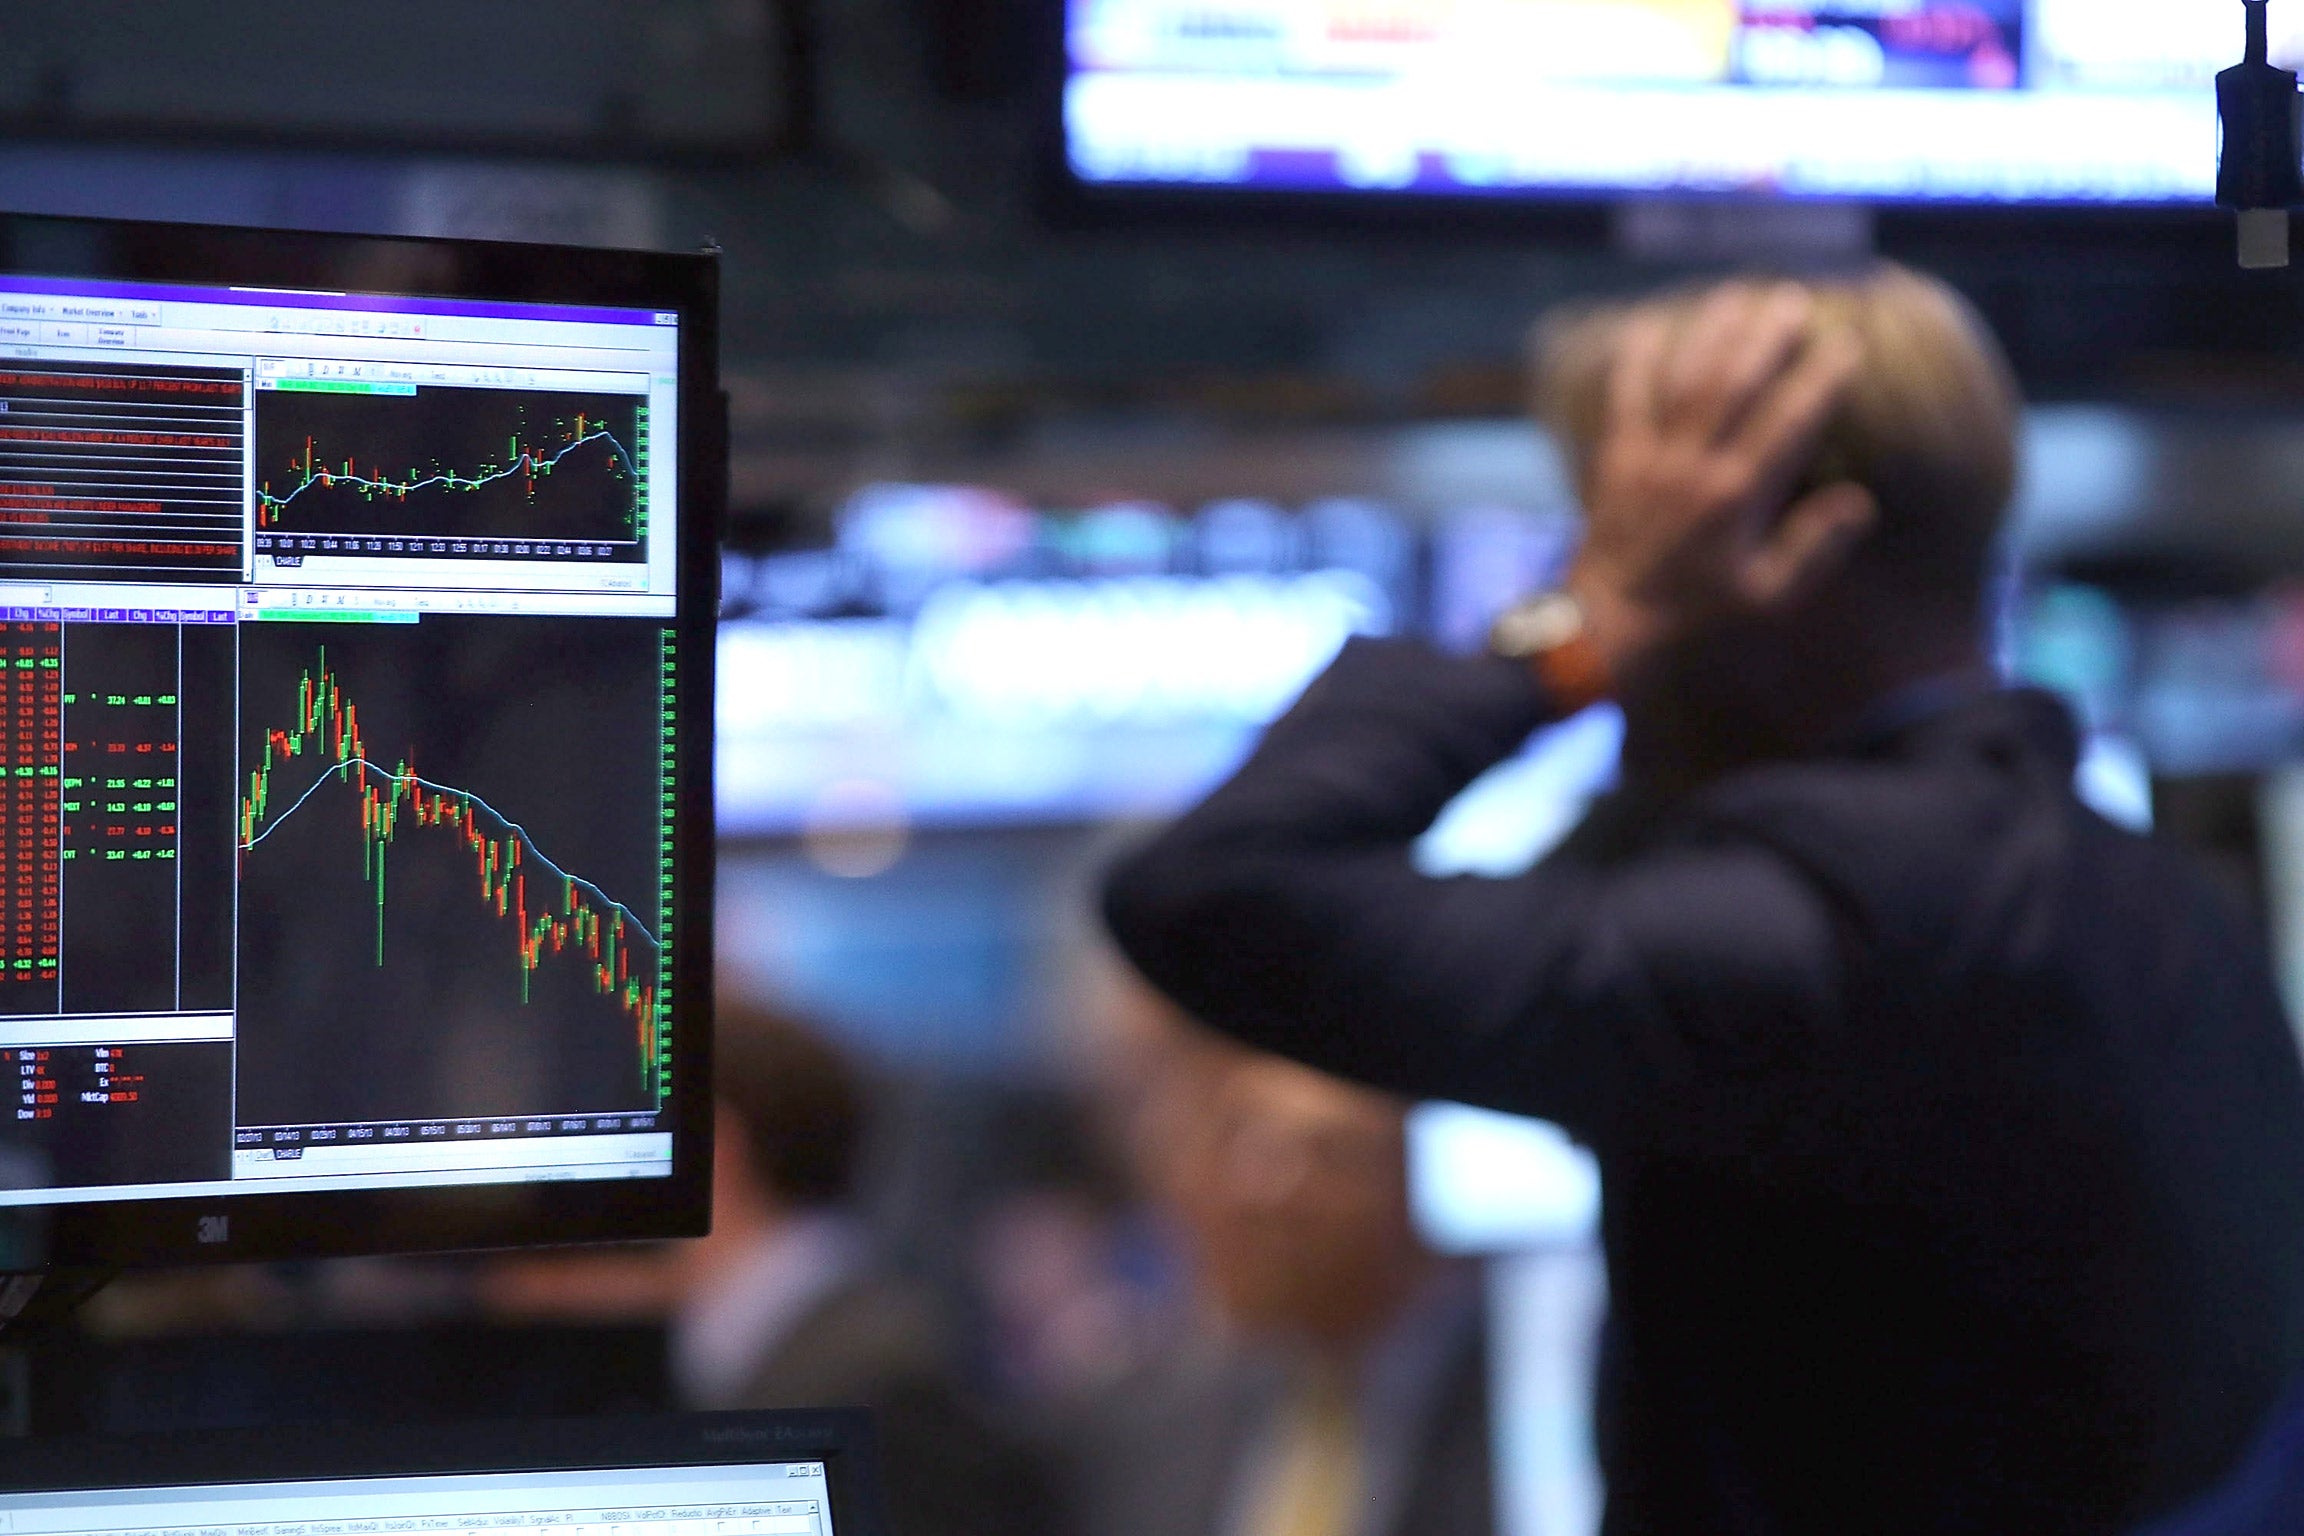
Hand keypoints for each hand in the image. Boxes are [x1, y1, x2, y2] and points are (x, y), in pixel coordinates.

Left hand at [1567, 283, 1877, 687]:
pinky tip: (1649, 324)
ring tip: (1738, 294)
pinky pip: (1626, 398)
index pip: (1790, 421)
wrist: (1608, 625)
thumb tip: (1858, 500)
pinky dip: (1636, 360)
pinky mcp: (1616, 460)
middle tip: (1793, 298)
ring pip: (1687, 379)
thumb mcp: (1766, 596)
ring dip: (1713, 334)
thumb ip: (1812, 547)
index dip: (1820, 378)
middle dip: (1767, 337)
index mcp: (1739, 495)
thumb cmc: (1694, 615)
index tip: (1847, 343)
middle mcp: (1696, 465)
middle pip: (1736, 384)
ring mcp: (1652, 458)